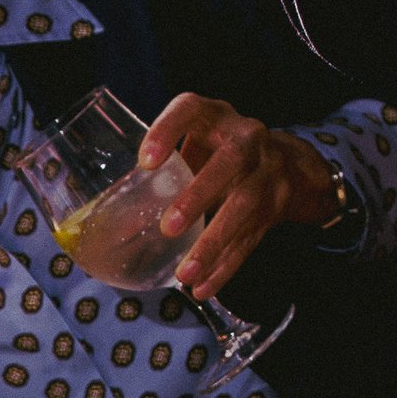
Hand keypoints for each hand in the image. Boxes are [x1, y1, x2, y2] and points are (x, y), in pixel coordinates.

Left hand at [139, 95, 342, 299]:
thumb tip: (109, 221)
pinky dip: (227, 266)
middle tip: (168, 227)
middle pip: (230, 160)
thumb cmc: (220, 153)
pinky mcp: (276, 204)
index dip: (168, 130)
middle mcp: (247, 138)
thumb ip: (165, 168)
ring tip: (185, 274)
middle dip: (199, 194)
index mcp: (216, 117)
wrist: (286, 163)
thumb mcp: (198, 143)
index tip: (144, 162)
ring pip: (245, 204)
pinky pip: (253, 237)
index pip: (191, 110)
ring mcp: (267, 171)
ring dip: (214, 241)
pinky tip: (203, 287)